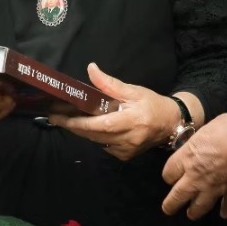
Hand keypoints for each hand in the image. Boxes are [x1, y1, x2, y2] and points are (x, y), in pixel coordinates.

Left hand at [49, 63, 179, 160]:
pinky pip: (103, 146)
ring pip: (96, 141)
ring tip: (68, 119)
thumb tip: (91, 69)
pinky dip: (95, 136)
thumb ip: (110, 84)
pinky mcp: (125, 156)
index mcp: (131, 121)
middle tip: (55, 116)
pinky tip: (91, 127)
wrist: (171, 124)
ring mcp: (125, 151)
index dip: (76, 122)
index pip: (98, 125)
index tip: (58, 116)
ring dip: (82, 131)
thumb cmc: (152, 104)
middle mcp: (127, 139)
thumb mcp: (133, 90)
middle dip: (72, 125)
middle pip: (92, 135)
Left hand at [162, 108, 226, 219]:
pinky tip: (225, 214)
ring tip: (192, 214)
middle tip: (168, 209)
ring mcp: (214, 188)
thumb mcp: (209, 127)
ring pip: (198, 207)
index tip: (171, 176)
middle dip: (171, 204)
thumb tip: (205, 141)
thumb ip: (203, 140)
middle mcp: (196, 176)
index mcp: (188, 157)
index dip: (169, 175)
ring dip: (194, 211)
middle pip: (177, 196)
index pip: (169, 173)